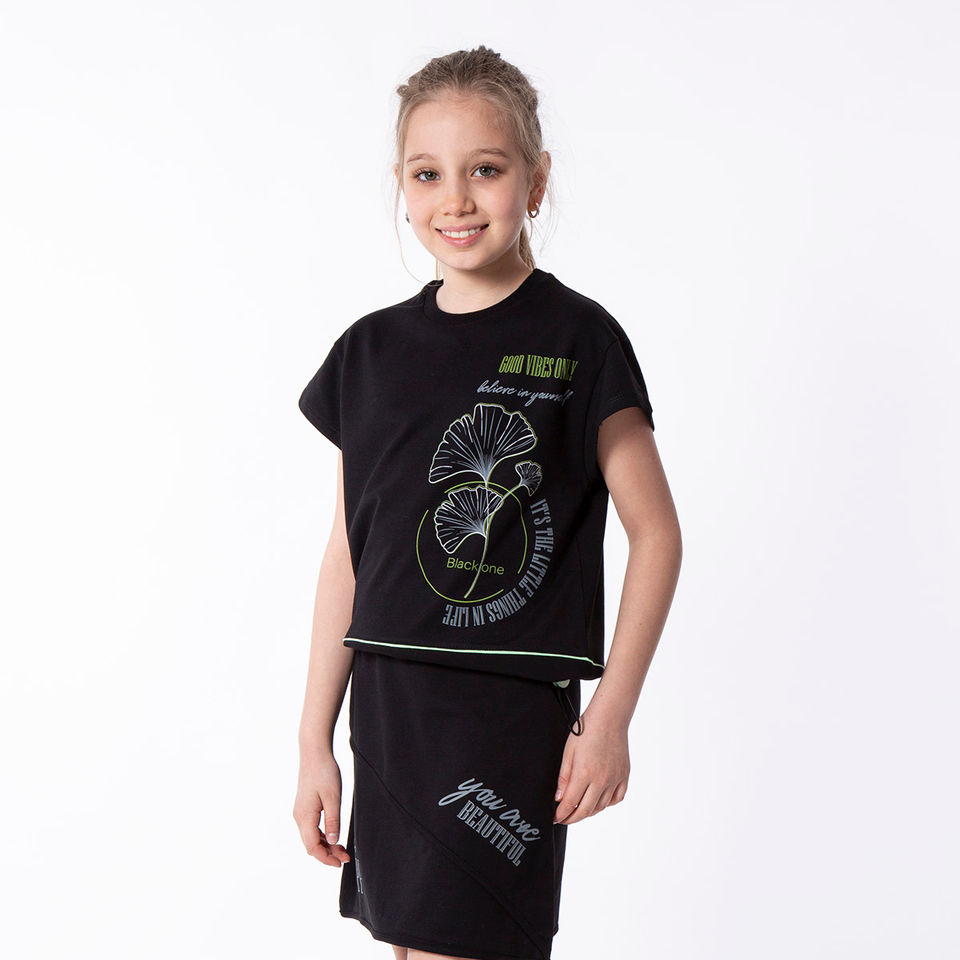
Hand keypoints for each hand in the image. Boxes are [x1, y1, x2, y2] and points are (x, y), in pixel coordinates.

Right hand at [293, 749, 350, 866]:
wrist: (314, 753)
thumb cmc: (324, 772)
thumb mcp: (333, 797)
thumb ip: (333, 821)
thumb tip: (332, 841)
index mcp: (305, 816)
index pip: (312, 847)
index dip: (326, 858)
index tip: (340, 862)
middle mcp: (299, 817)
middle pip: (311, 845)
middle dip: (327, 854)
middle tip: (345, 857)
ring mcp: (300, 812)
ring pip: (311, 838)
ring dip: (325, 845)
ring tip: (342, 848)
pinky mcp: (304, 807)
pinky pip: (311, 828)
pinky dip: (322, 836)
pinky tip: (333, 836)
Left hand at [553, 711, 629, 824]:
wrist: (609, 718)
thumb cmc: (586, 730)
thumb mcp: (568, 752)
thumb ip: (563, 777)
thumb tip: (558, 798)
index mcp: (584, 773)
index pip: (570, 803)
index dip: (561, 814)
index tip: (555, 818)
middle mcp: (601, 780)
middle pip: (585, 810)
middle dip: (572, 818)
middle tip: (564, 819)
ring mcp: (615, 779)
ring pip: (601, 807)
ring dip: (588, 812)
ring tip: (578, 810)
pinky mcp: (624, 776)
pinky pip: (616, 798)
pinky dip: (607, 804)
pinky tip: (598, 801)